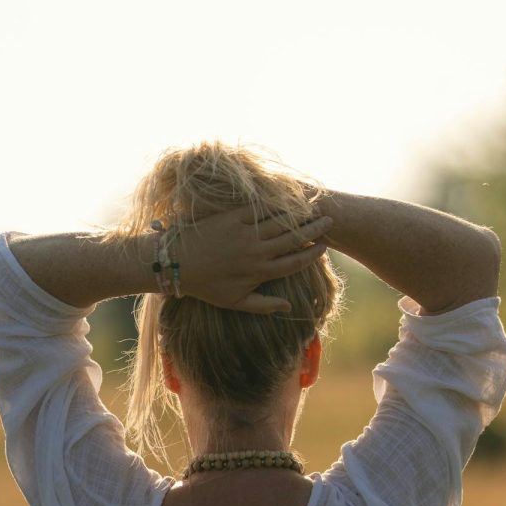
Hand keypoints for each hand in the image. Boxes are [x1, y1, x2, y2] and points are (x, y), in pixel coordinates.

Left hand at [173, 205, 332, 313]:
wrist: (176, 264)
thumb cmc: (205, 286)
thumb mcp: (235, 302)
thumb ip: (264, 305)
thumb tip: (289, 307)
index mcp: (259, 272)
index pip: (295, 262)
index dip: (312, 254)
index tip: (324, 247)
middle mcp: (256, 252)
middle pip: (294, 239)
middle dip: (314, 229)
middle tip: (329, 221)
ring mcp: (245, 233)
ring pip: (280, 222)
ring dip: (300, 214)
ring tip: (314, 208)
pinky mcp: (232, 217)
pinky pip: (259, 208)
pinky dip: (275, 203)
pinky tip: (286, 198)